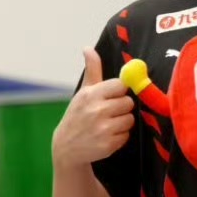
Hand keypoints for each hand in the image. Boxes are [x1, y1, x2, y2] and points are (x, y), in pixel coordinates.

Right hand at [52, 48, 133, 167]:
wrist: (67, 148)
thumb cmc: (77, 115)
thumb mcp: (83, 92)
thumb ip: (92, 69)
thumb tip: (88, 48)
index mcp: (91, 95)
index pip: (120, 85)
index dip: (118, 91)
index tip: (112, 96)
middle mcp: (97, 111)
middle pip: (128, 102)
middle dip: (121, 107)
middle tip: (109, 111)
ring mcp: (103, 129)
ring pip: (129, 119)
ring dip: (122, 122)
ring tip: (108, 124)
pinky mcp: (109, 145)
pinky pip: (126, 136)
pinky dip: (119, 137)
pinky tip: (107, 136)